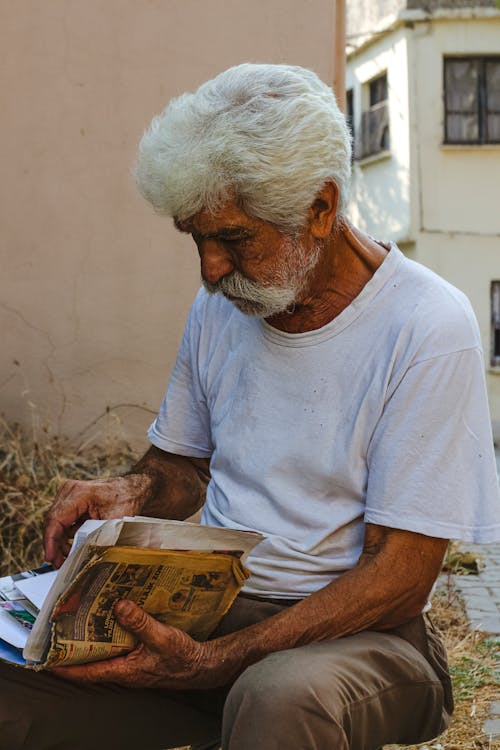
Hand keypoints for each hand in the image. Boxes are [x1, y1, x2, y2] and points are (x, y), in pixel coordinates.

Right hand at [44, 475, 151, 567]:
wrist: (133, 489)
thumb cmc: (126, 500)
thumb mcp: (112, 522)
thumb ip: (95, 538)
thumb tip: (81, 558)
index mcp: (78, 493)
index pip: (56, 520)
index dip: (51, 542)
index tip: (50, 558)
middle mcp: (69, 491)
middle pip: (53, 522)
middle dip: (55, 545)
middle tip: (59, 563)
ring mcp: (68, 494)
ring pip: (56, 522)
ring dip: (60, 541)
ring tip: (67, 557)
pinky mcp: (71, 501)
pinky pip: (62, 520)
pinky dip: (65, 534)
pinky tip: (71, 547)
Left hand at [48, 600, 231, 689]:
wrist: (202, 665)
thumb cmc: (182, 658)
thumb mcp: (162, 637)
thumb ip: (141, 622)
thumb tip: (119, 605)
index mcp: (123, 670)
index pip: (85, 671)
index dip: (64, 665)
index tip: (47, 656)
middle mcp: (123, 668)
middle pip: (91, 659)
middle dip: (75, 646)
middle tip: (62, 626)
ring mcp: (130, 662)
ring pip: (104, 651)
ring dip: (93, 637)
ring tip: (82, 616)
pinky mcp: (139, 655)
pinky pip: (118, 644)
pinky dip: (111, 632)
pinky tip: (113, 616)